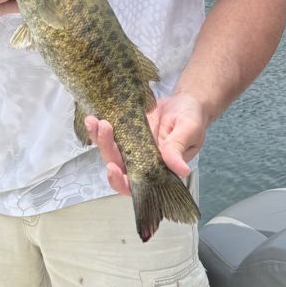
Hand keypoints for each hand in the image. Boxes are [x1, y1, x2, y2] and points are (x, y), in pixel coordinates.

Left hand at [85, 92, 207, 195]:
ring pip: (111, 150)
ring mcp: (132, 146)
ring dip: (99, 139)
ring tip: (93, 121)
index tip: (112, 169)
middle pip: (118, 165)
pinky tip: (94, 118)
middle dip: (107, 150)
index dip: (122, 182)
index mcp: (159, 170)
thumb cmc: (192, 119)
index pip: (137, 185)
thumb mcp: (189, 131)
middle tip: (104, 129)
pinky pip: (111, 133)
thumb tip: (181, 170)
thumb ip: (179, 149)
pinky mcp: (127, 130)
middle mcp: (142, 162)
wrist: (185, 101)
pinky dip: (100, 128)